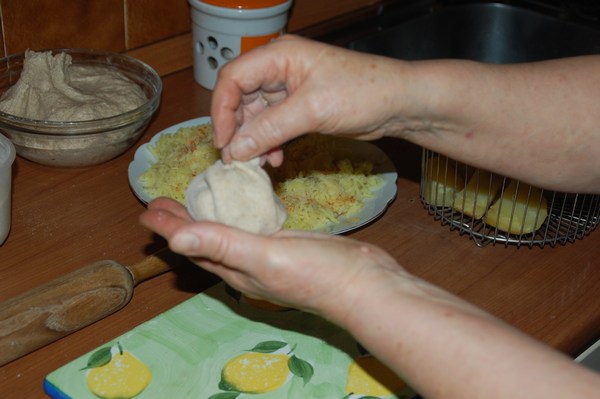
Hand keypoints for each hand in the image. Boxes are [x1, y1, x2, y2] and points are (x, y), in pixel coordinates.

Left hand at [139, 197, 403, 319]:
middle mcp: (246, 265)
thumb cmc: (317, 274)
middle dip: (181, 223)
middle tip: (161, 201)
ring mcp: (266, 256)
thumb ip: (222, 244)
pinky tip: (243, 205)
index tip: (147, 208)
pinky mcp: (285, 246)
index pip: (192, 247)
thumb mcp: (264, 256)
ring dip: (207, 218)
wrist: (363, 283)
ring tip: (194, 200)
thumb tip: (174, 237)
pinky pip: (252, 229)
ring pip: (227, 235)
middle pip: (204, 242)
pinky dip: (238, 215)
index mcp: (235, 269)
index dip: (168, 228)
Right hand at [211, 35, 408, 165]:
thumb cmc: (362, 94)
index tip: (223, 142)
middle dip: (237, 130)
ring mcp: (289, 88)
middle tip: (236, 160)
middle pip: (240, 97)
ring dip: (254, 140)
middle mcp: (279, 68)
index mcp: (279, 55)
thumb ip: (270, 129)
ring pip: (255, 115)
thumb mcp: (312, 111)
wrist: (399, 104)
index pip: (232, 78)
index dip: (221, 110)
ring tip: (258, 164)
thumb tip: (235, 150)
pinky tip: (275, 159)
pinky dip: (270, 142)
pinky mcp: (300, 107)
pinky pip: (273, 125)